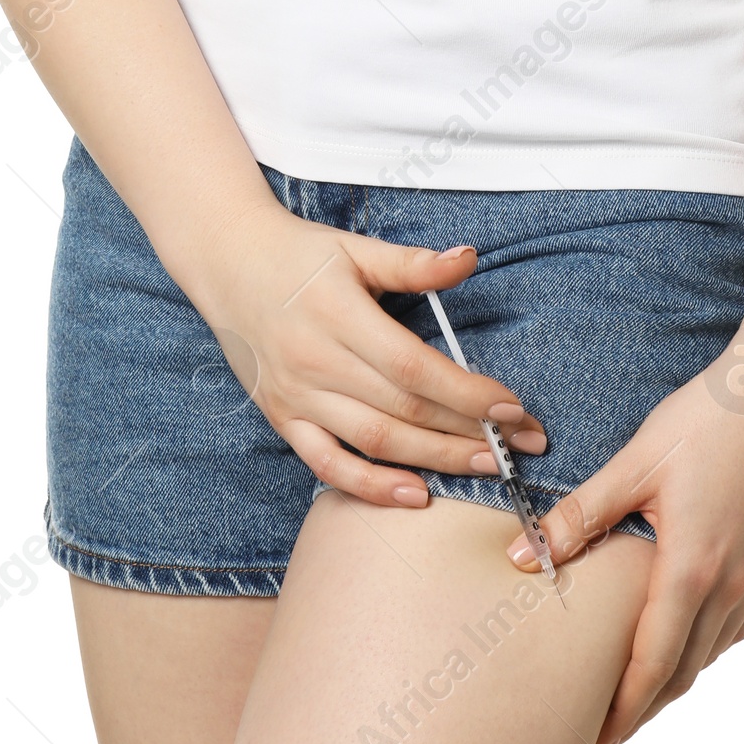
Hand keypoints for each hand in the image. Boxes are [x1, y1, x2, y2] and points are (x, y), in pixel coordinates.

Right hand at [187, 200, 547, 507]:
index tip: (511, 406)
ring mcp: (297, 396)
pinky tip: (414, 495)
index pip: (414, 366)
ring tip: (483, 467)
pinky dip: (370, 487)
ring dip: (433, 460)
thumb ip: (412, 263)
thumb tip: (468, 259)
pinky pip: (328, 465)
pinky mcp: (283, 419)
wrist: (227, 263)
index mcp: (338, 314)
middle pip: (402, 410)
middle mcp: (316, 362)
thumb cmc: (298, 254)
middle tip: (516, 446)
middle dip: (467, 433)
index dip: (466, 392)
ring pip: (374, 442)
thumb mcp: (355, 249)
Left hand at [503, 355, 743, 743]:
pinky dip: (706, 645)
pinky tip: (685, 637)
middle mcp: (731, 585)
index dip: (623, 710)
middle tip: (605, 730)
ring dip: (674, 678)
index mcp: (692, 568)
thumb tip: (522, 556)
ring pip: (712, 653)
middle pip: (682, 671)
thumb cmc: (703, 421)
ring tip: (636, 691)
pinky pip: (736, 626)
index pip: (652, 664)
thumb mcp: (633, 464)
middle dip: (643, 707)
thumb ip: (579, 516)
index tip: (595, 741)